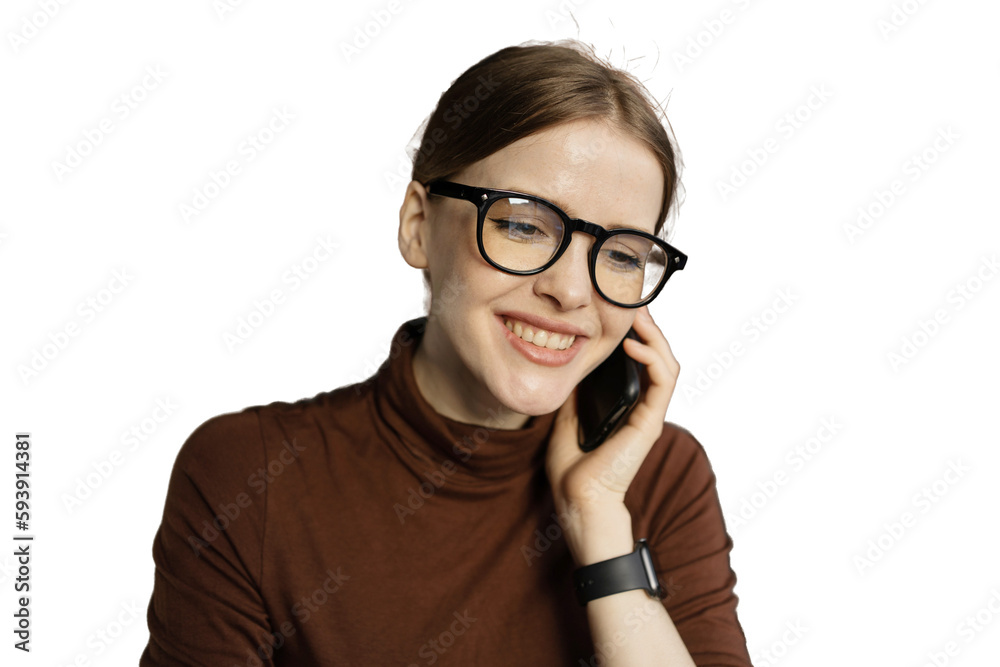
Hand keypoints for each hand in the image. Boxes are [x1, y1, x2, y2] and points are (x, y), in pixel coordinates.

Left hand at [544, 306, 679, 563]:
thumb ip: (574, 393)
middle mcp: (643, 408)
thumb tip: (567, 362)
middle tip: (632, 300)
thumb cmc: (572, 471)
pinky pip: (662, 382)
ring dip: (654, 335)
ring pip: (666, 363)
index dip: (635, 333)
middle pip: (657, 356)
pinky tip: (632, 344)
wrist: (578, 501)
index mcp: (626, 407)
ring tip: (637, 313)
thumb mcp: (565, 418)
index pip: (640, 361)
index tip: (619, 310)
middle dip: (648, 326)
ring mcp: (649, 415)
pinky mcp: (649, 422)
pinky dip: (651, 357)